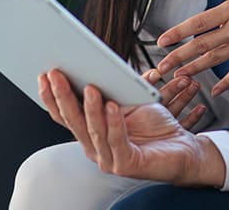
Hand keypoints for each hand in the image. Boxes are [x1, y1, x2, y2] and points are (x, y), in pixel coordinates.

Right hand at [37, 69, 224, 186]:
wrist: (183, 149)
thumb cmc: (157, 125)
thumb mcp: (132, 101)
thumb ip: (114, 89)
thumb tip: (99, 64)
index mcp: (92, 133)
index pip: (65, 115)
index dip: (53, 96)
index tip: (45, 74)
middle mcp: (95, 148)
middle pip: (74, 121)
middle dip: (63, 96)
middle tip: (56, 74)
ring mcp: (109, 158)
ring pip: (94, 130)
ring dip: (90, 107)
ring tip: (90, 86)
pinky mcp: (127, 164)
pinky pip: (117, 140)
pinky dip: (114, 122)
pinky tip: (113, 105)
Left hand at [155, 0, 228, 95]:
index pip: (200, 22)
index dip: (179, 32)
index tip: (163, 40)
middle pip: (202, 45)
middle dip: (178, 57)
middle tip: (160, 67)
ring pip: (215, 60)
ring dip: (194, 69)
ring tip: (177, 76)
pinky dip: (226, 83)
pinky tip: (216, 91)